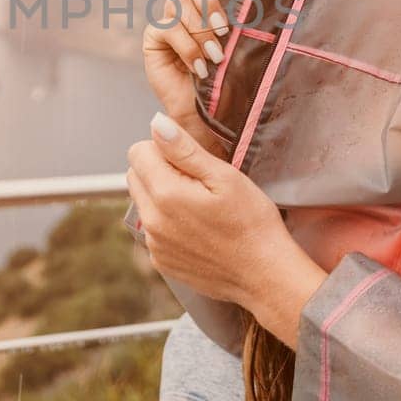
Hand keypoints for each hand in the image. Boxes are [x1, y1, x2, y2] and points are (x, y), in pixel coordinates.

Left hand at [125, 109, 301, 310]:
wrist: (265, 275)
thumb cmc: (252, 224)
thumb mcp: (225, 176)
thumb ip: (184, 149)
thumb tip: (156, 124)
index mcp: (166, 194)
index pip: (137, 152)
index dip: (163, 148)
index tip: (189, 160)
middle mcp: (152, 221)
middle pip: (135, 176)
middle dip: (159, 170)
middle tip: (198, 182)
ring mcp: (155, 244)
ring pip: (143, 202)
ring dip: (163, 197)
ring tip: (201, 207)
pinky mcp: (161, 261)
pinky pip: (153, 229)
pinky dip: (168, 223)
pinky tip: (198, 228)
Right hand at [141, 0, 233, 156]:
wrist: (213, 114)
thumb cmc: (235, 78)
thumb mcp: (245, 41)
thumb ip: (246, 14)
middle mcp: (188, 2)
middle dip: (208, 1)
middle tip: (224, 29)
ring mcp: (169, 18)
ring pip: (178, 2)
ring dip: (200, 30)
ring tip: (217, 56)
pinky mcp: (154, 38)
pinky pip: (167, 28)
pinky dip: (187, 47)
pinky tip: (200, 68)